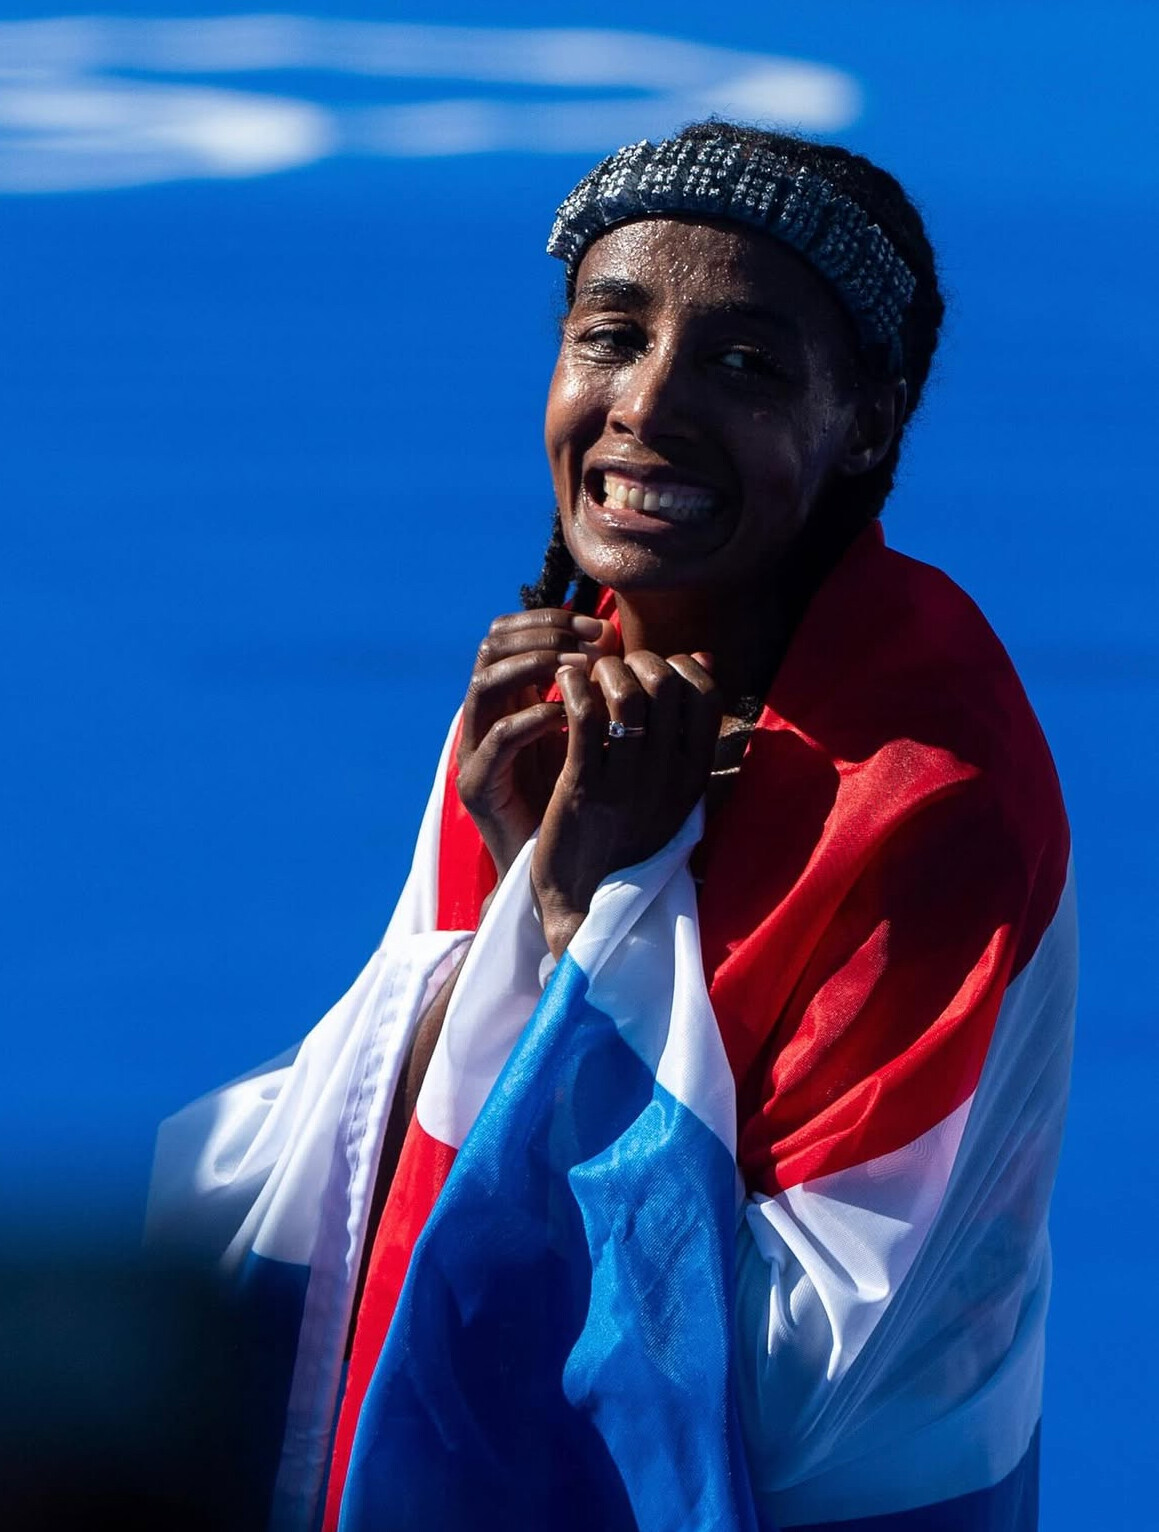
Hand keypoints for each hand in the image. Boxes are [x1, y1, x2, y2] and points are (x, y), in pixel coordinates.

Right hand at [456, 609, 617, 880]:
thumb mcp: (596, 733)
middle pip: (493, 645)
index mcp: (511, 698)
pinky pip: (497, 740)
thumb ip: (608, 690)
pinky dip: (530, 719)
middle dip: (545, 635)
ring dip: (534, 667)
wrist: (557, 868)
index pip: (513, 632)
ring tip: (580, 671)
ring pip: (485, 683)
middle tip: (594, 643)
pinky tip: (566, 717)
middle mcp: (487, 715)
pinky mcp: (477, 784)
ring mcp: (476, 748)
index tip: (602, 626)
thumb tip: (648, 644)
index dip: (553, 619)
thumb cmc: (581, 796)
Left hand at [530, 651, 721, 957]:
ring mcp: (627, 784)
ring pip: (626, 695)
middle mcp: (668, 778)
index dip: (678, 665)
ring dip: (604, 671)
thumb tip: (707, 658)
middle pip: (666, 685)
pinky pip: (585, 718)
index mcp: (693, 776)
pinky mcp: (583, 789)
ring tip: (587, 675)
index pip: (706, 695)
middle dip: (636, 660)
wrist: (586, 905)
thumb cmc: (624, 838)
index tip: (650, 670)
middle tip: (612, 668)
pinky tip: (564, 684)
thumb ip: (686, 730)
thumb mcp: (669, 787)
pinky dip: (574, 688)